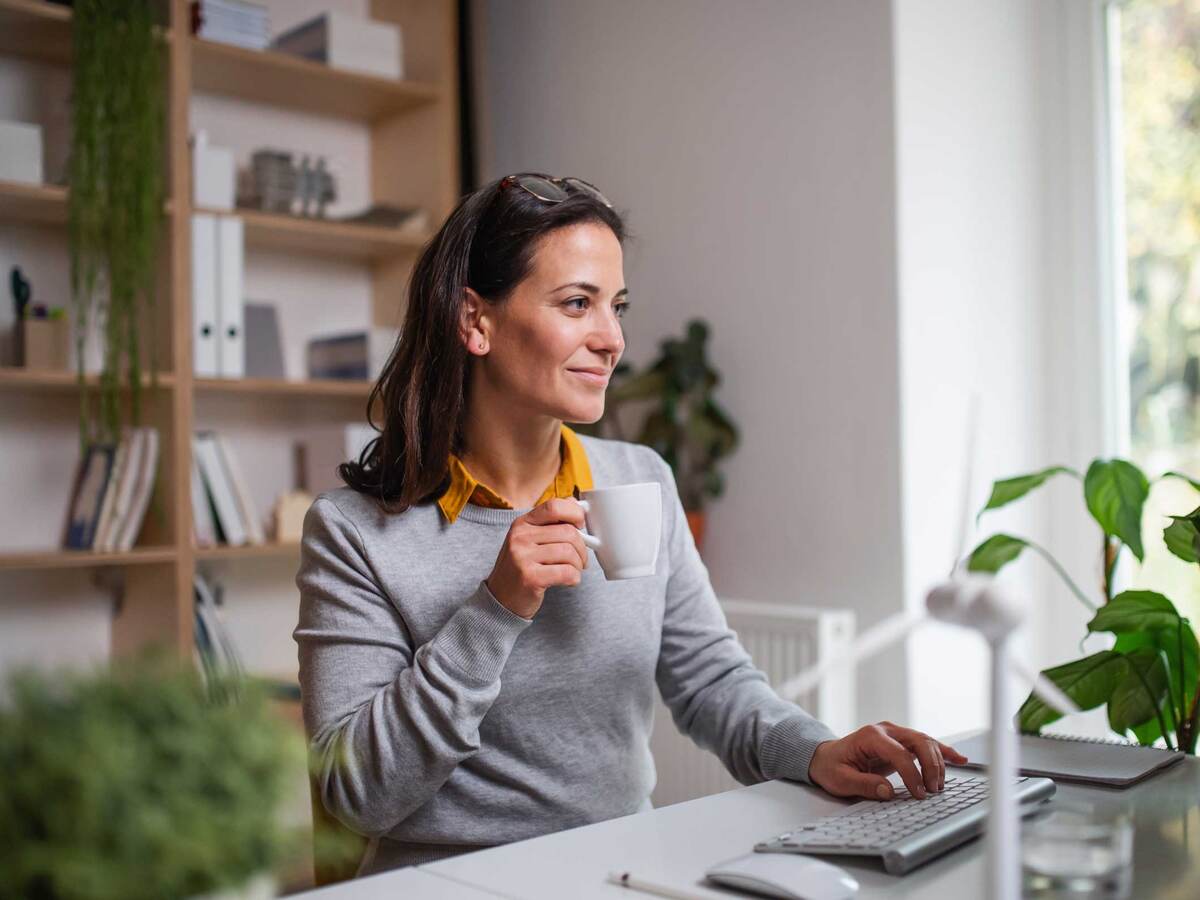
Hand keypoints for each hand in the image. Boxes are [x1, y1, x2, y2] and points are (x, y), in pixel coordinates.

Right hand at [486, 498, 588, 618]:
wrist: (500, 599)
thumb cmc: (521, 568)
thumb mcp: (529, 540)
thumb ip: (550, 523)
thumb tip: (576, 504)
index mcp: (522, 524)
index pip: (554, 506)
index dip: (575, 513)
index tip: (581, 525)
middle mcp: (520, 537)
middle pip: (568, 532)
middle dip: (582, 548)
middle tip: (581, 559)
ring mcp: (523, 557)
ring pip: (569, 552)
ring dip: (579, 565)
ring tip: (574, 570)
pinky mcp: (530, 577)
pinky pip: (566, 572)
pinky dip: (574, 578)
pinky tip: (569, 580)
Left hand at [808, 721, 967, 800]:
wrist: (825, 757)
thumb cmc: (831, 767)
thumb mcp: (840, 780)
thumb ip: (863, 785)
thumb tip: (888, 791)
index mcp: (870, 736)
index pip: (899, 753)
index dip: (912, 774)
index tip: (918, 794)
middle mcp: (886, 730)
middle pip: (918, 741)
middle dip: (931, 766)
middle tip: (933, 790)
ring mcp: (896, 734)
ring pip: (926, 742)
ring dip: (938, 762)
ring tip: (940, 786)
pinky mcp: (902, 742)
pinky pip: (926, 744)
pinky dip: (943, 752)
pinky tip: (960, 759)